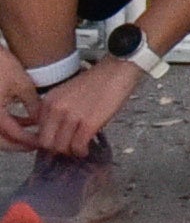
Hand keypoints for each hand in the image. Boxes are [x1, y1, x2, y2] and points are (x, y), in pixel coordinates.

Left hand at [19, 61, 134, 159]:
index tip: (59, 141)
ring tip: (79, 149)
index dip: (48, 140)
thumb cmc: (97, 81)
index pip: (38, 131)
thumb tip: (57, 132)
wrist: (118, 70)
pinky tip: (87, 149)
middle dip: (57, 149)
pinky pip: (78, 146)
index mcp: (48, 101)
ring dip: (70, 152)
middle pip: (46, 143)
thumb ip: (57, 110)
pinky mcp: (89, 123)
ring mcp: (71, 117)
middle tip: (69, 148)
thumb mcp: (67, 93)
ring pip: (61, 147)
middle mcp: (55, 109)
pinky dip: (82, 152)